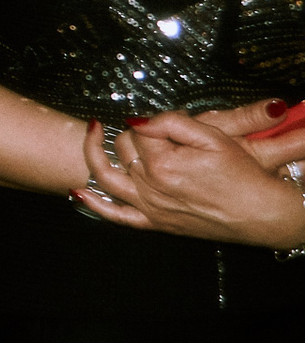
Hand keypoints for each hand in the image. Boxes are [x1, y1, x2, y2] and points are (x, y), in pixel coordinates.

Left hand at [73, 112, 304, 249]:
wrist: (264, 214)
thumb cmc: (243, 175)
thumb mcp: (214, 137)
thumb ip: (172, 123)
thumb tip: (138, 118)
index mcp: (163, 164)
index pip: (137, 131)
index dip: (150, 122)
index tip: (165, 121)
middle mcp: (150, 187)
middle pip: (122, 149)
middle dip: (130, 135)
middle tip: (147, 130)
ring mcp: (150, 208)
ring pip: (106, 177)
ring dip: (94, 154)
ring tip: (91, 132)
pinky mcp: (155, 224)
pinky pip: (115, 216)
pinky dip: (94, 205)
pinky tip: (77, 192)